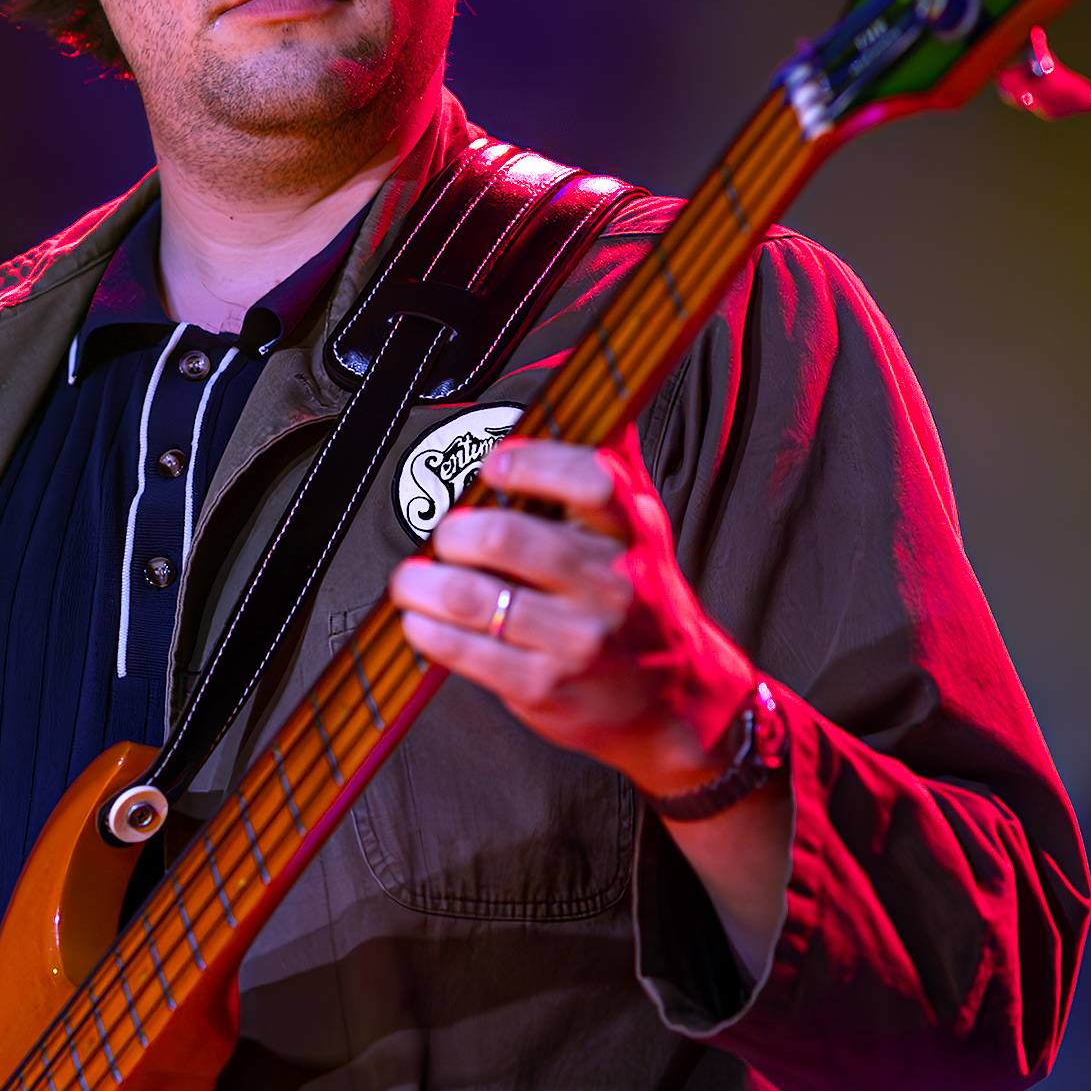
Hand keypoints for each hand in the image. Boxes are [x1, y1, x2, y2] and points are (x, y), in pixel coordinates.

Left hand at [388, 434, 754, 796]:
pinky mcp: (544, 686)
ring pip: (472, 596)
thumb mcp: (641, 531)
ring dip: (423, 582)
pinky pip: (463, 650)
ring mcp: (576, 639)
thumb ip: (610, 465)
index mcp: (633, 531)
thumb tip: (587, 385)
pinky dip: (427, 629)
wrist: (677, 706)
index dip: (530, 465)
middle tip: (447, 535)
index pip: (590, 479)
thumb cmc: (644, 607)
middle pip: (509, 538)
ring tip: (413, 579)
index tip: (496, 465)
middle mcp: (610, 583)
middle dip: (456, 532)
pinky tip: (422, 619)